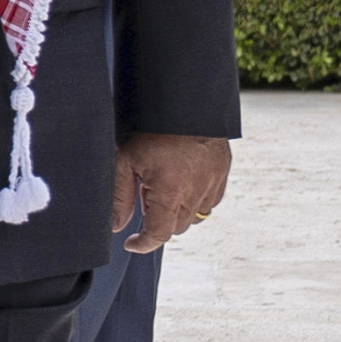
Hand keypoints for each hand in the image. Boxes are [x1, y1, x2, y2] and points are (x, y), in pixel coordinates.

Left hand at [115, 132, 230, 255]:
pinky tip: (181, 181)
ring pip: (194, 216)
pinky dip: (195, 199)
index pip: (159, 233)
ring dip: (177, 211)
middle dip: (158, 220)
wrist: (184, 98)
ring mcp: (213, 181)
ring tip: (162, 184)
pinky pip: (210, 200)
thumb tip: (117, 226)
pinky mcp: (223, 171)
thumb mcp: (125, 158)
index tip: (131, 242)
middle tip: (144, 194)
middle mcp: (196, 190)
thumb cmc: (150, 127)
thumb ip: (120, 196)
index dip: (143, 243)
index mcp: (171, 190)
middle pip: (176, 227)